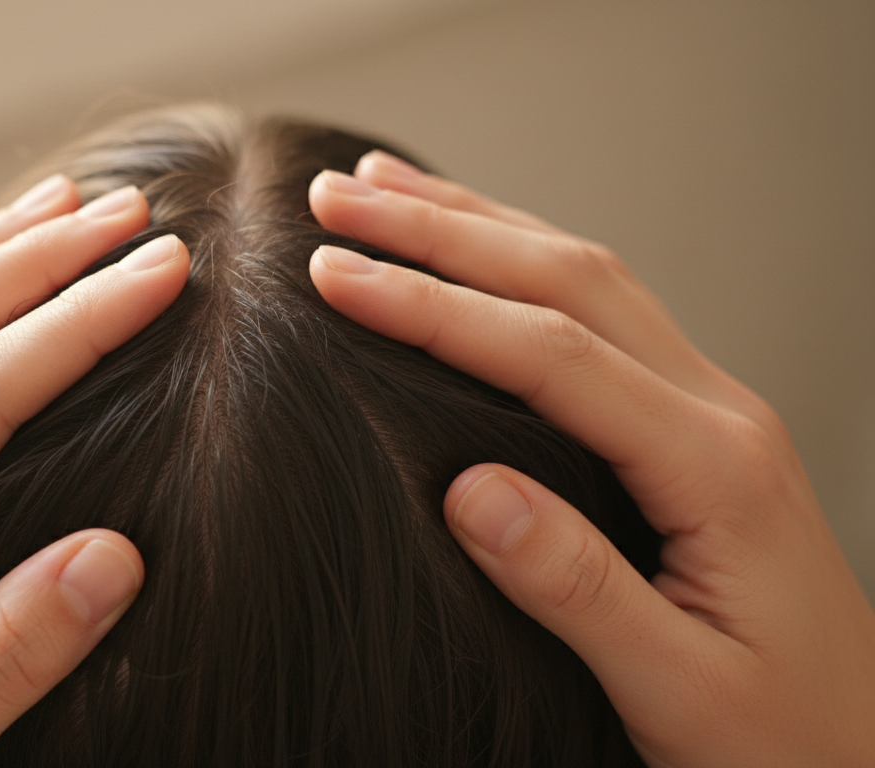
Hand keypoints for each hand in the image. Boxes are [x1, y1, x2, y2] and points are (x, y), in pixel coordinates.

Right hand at [307, 152, 874, 767]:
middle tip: (336, 204)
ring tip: (384, 194)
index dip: (434, 308)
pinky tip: (479, 251)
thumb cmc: (780, 736)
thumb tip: (469, 494)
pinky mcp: (693, 426)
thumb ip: (576, 589)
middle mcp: (718, 414)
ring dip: (480, 226)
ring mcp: (710, 411)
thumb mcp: (678, 690)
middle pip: (567, 280)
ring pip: (587, 277)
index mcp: (715, 468)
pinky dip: (523, 264)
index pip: (550, 354)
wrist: (863, 751)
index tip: (338, 280)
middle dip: (441, 231)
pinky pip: (602, 312)